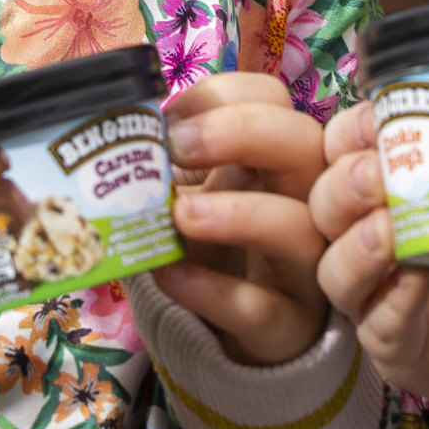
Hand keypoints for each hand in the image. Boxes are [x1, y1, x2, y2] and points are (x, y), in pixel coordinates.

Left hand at [160, 72, 333, 365]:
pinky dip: (211, 290)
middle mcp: (305, 201)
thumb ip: (173, 158)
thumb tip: (123, 124)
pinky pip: (260, 307)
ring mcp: (303, 266)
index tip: (170, 122)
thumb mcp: (199, 190)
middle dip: (243, 131)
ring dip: (237, 214)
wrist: (232, 332)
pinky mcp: (287, 327)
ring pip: (297, 228)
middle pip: (305, 146)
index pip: (275, 100)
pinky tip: (170, 275)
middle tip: (178, 147)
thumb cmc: (215, 245)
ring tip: (179, 216)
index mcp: (278, 156)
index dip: (224, 97)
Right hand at [311, 105, 428, 428]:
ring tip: (389, 229)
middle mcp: (367, 242)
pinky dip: (392, 301)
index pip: (338, 153)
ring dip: (357, 245)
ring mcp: (376, 298)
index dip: (349, 133)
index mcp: (386, 194)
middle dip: (345, 184)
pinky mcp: (398, 349)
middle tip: (378, 175)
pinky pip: (377, 326)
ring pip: (333, 270)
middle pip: (324, 207)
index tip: (377, 121)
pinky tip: (416, 282)